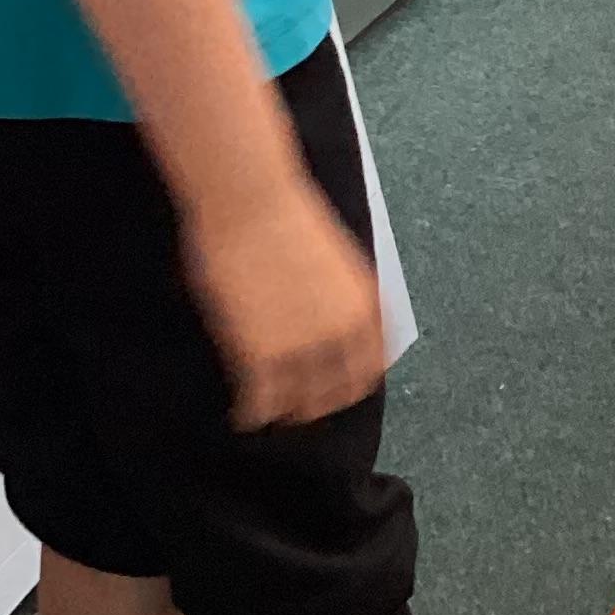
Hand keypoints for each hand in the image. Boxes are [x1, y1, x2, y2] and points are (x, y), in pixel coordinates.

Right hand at [182, 179, 386, 429]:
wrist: (249, 199)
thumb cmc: (283, 214)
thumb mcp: (335, 258)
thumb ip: (341, 297)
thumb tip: (332, 321)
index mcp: (365, 308)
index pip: (371, 366)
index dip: (352, 382)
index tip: (337, 390)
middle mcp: (342, 335)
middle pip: (338, 393)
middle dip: (318, 404)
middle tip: (299, 409)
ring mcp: (303, 349)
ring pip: (300, 404)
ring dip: (285, 412)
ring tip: (269, 413)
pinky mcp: (262, 357)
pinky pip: (262, 402)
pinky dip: (252, 413)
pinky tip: (243, 414)